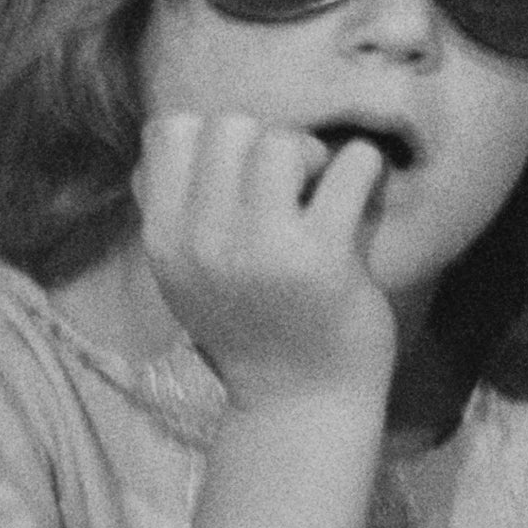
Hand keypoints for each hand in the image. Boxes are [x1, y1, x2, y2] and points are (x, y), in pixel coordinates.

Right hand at [137, 110, 400, 410]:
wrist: (298, 402)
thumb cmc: (249, 328)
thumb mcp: (184, 276)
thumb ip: (176, 212)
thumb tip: (179, 132)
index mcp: (164, 239)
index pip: (168, 131)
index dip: (210, 137)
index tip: (238, 175)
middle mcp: (203, 240)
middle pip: (228, 125)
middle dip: (266, 141)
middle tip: (289, 186)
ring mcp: (261, 249)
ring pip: (281, 140)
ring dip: (312, 155)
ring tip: (322, 192)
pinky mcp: (322, 258)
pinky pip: (350, 166)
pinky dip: (364, 169)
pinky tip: (361, 197)